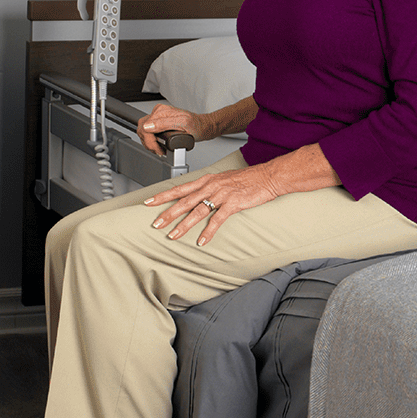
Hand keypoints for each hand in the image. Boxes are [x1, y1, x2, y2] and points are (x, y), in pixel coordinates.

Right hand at [136, 103, 209, 152]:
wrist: (201, 126)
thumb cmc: (196, 126)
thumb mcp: (183, 124)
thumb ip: (164, 124)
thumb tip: (148, 126)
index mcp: (162, 111)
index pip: (145, 127)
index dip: (150, 141)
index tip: (158, 148)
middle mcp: (158, 112)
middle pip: (142, 129)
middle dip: (149, 143)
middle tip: (159, 150)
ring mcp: (157, 117)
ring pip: (143, 131)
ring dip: (149, 143)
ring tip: (160, 148)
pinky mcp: (158, 122)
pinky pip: (147, 132)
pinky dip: (151, 141)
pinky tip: (159, 144)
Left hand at [143, 166, 279, 245]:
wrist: (268, 176)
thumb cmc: (247, 179)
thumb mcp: (223, 180)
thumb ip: (208, 188)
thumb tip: (195, 198)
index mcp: (207, 180)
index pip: (179, 188)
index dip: (163, 196)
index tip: (148, 203)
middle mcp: (211, 186)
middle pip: (184, 201)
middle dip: (168, 213)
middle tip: (156, 224)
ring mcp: (222, 194)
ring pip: (197, 211)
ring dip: (184, 225)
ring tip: (173, 236)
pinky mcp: (233, 203)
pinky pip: (217, 219)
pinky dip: (208, 231)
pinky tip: (202, 241)